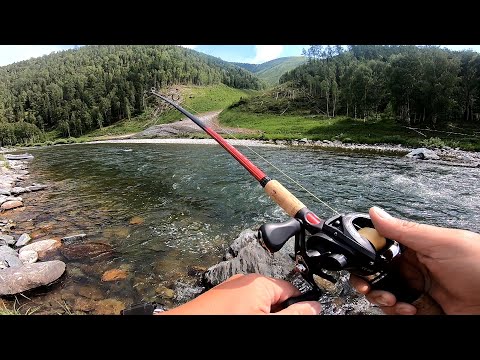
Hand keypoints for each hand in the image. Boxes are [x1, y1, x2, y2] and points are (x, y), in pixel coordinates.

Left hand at [158, 273, 321, 314]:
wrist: (188, 324)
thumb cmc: (226, 320)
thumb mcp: (268, 322)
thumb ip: (294, 314)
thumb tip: (316, 307)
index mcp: (260, 283)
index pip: (292, 290)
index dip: (300, 305)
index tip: (305, 316)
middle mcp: (245, 282)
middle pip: (275, 298)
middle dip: (279, 313)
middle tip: (273, 321)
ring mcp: (231, 290)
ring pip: (257, 304)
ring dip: (263, 314)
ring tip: (258, 320)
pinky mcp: (220, 300)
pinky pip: (242, 306)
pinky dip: (247, 313)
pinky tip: (241, 319)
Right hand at [350, 206, 479, 314]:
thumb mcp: (443, 243)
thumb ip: (406, 230)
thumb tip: (376, 213)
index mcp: (416, 247)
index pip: (380, 247)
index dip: (366, 254)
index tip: (359, 261)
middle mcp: (414, 269)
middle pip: (376, 274)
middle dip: (368, 281)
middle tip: (370, 287)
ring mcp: (418, 291)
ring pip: (383, 294)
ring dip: (382, 298)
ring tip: (397, 301)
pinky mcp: (422, 310)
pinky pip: (397, 311)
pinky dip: (396, 312)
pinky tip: (409, 309)